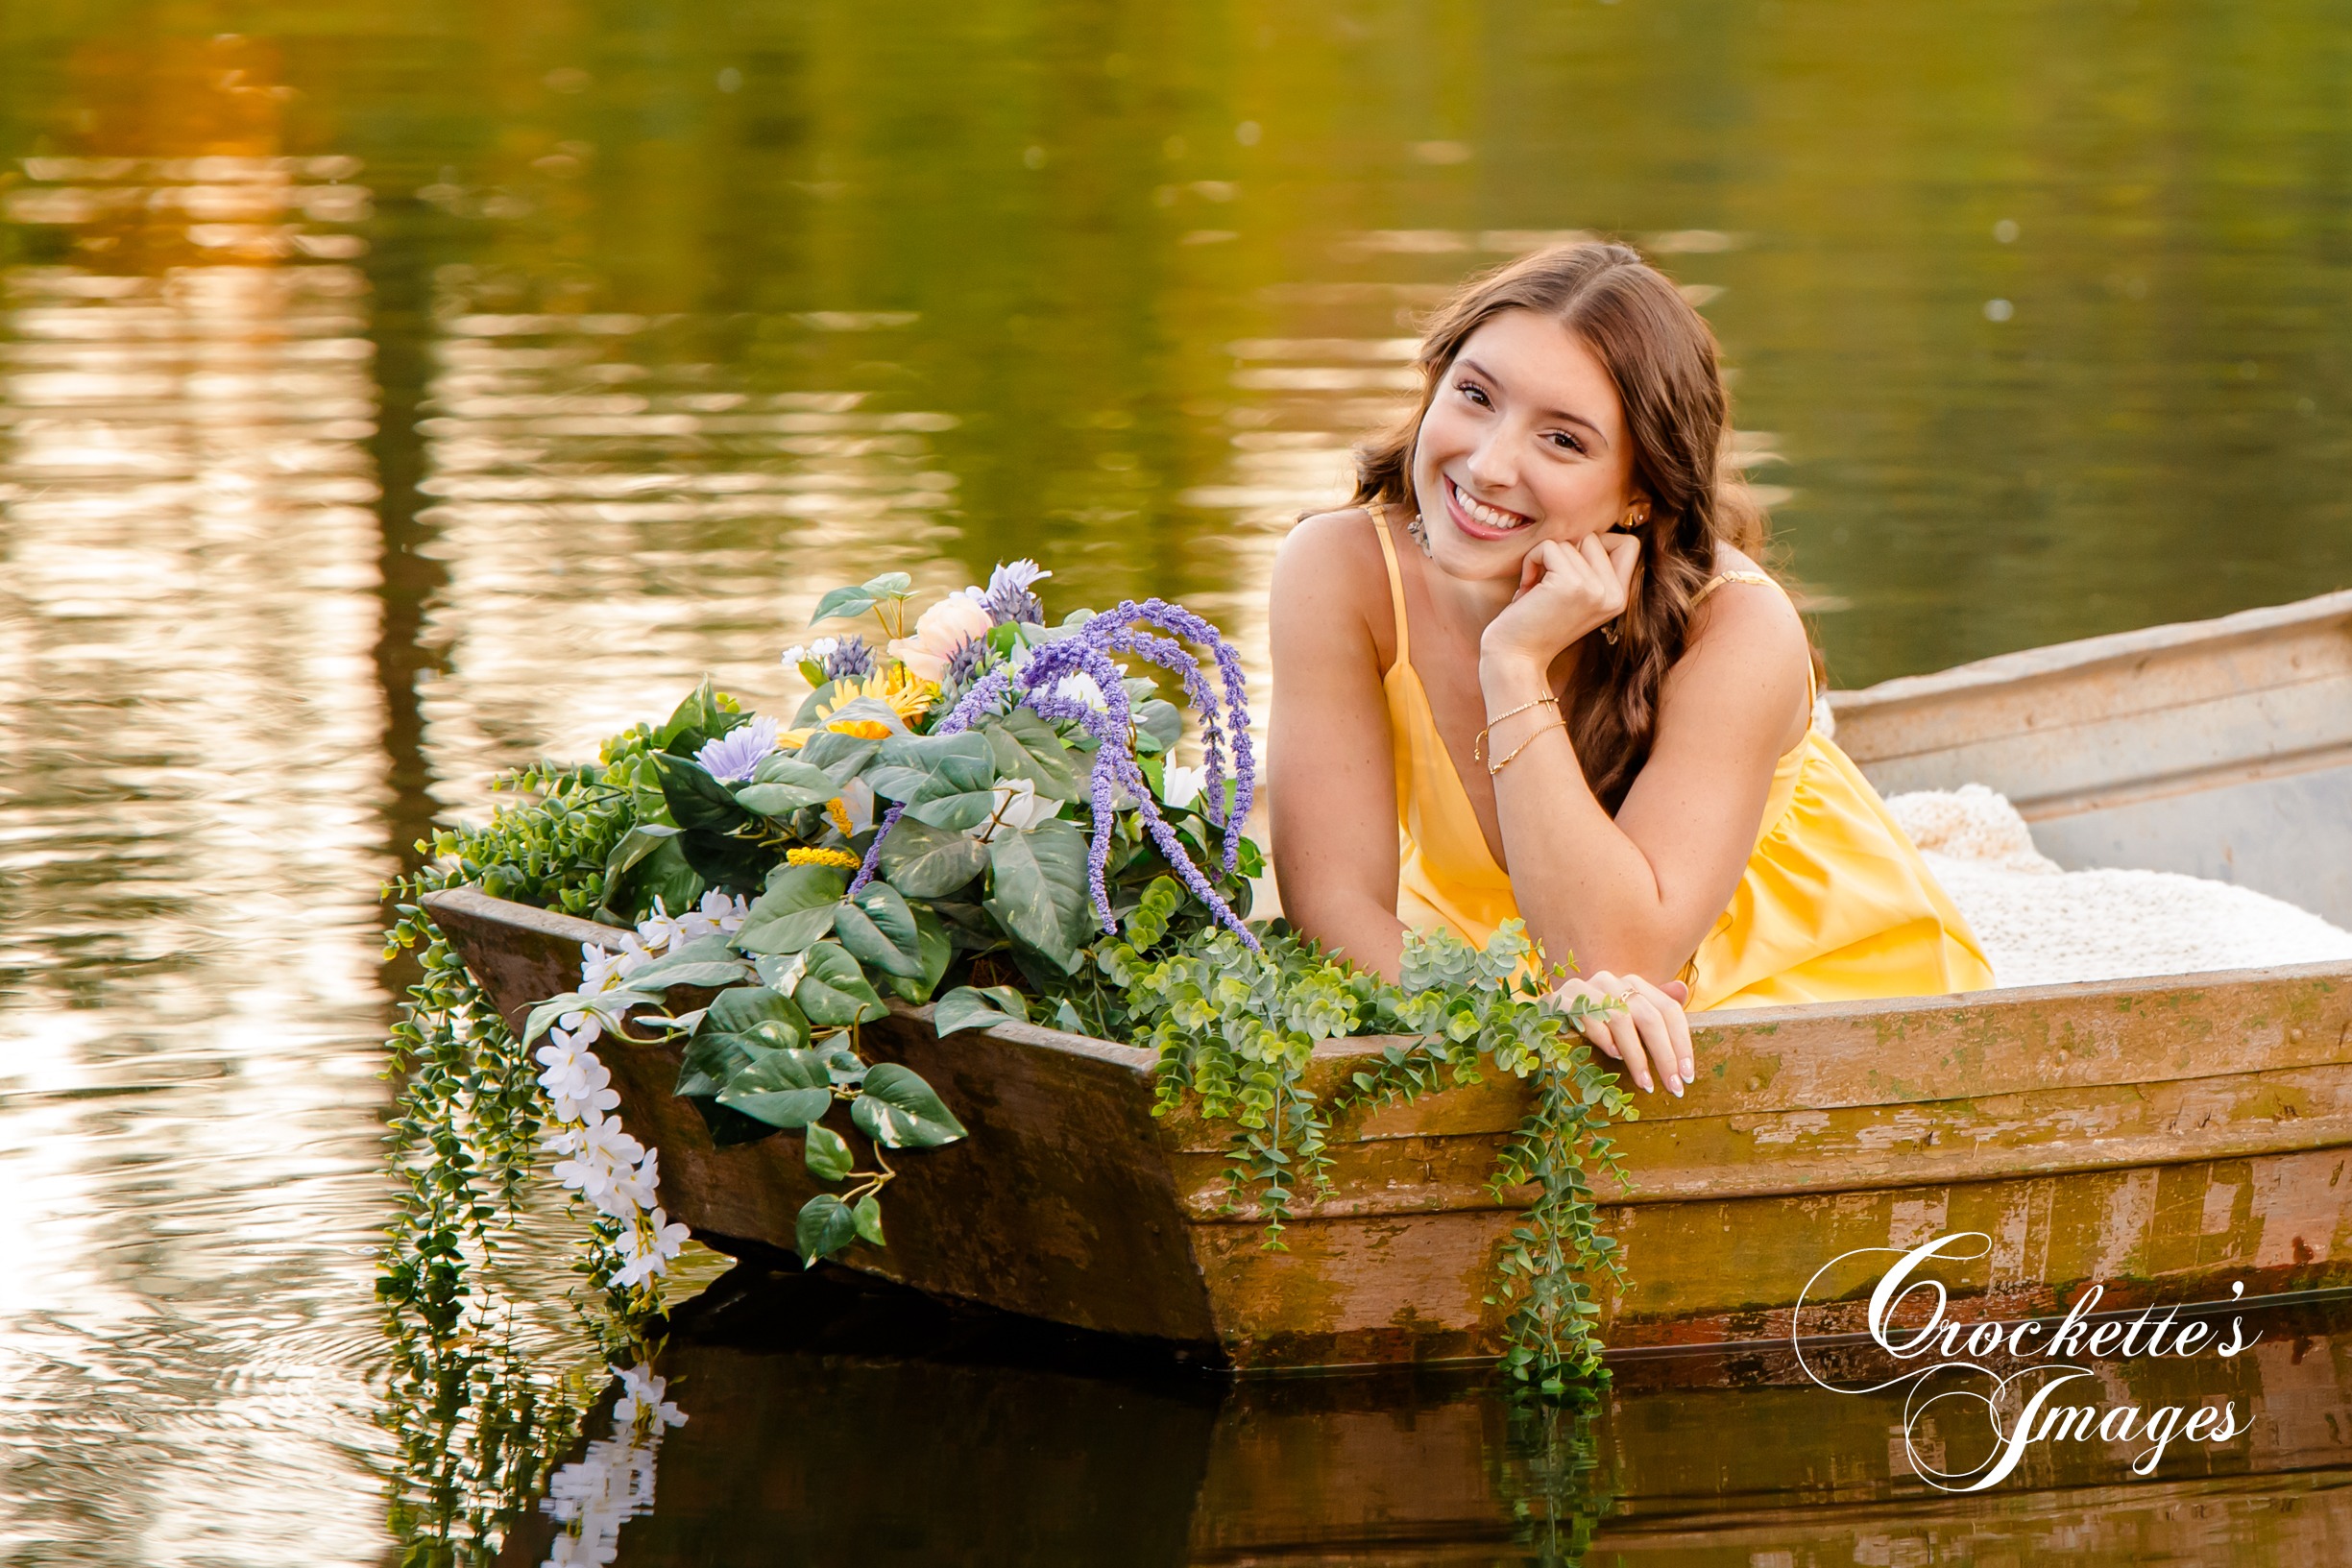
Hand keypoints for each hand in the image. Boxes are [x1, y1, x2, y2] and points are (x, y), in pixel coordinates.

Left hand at [1480, 531, 1641, 670]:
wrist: (1514, 658)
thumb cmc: (1536, 623)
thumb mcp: (1575, 596)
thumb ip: (1592, 568)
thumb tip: (1589, 529)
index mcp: (1621, 598)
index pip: (1628, 544)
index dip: (1596, 544)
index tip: (1570, 568)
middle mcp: (1615, 595)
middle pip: (1595, 537)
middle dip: (1565, 553)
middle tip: (1548, 582)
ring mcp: (1596, 590)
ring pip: (1569, 542)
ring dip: (1543, 560)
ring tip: (1536, 591)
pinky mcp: (1571, 584)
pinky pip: (1549, 546)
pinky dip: (1531, 560)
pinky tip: (1526, 589)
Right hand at [1551, 970, 1694, 1096]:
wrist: (1535, 1020)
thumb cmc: (1585, 1025)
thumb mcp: (1622, 1018)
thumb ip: (1651, 1008)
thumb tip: (1682, 989)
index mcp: (1630, 984)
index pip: (1668, 1009)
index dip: (1682, 1043)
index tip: (1687, 1075)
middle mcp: (1610, 981)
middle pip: (1650, 1017)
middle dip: (1666, 1055)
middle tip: (1673, 1087)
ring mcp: (1584, 988)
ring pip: (1622, 1019)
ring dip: (1637, 1056)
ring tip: (1644, 1083)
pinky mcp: (1558, 999)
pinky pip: (1588, 1018)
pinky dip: (1604, 1038)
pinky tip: (1612, 1056)